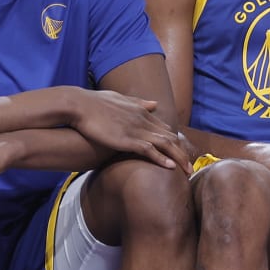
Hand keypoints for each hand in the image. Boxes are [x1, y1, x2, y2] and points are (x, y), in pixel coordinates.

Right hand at [66, 88, 188, 169]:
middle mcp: (143, 119)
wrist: (79, 105)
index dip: (176, 141)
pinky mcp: (127, 139)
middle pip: (170, 137)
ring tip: (187, 171)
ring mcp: (136, 129)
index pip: (165, 128)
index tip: (182, 153)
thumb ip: (138, 102)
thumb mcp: (120, 99)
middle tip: (191, 166)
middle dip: (183, 152)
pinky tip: (171, 167)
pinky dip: (162, 159)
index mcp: (142, 111)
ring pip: (165, 144)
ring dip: (179, 158)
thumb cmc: (95, 103)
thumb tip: (154, 104)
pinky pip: (149, 150)